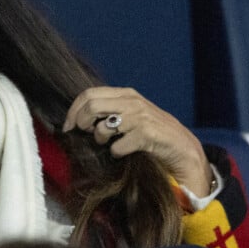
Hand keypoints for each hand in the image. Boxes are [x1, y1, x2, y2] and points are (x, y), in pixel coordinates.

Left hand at [63, 87, 212, 196]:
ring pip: (102, 126)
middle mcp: (132, 101)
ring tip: (108, 143)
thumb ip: (110, 111)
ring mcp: (139, 117)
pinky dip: (116, 153)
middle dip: (82, 124)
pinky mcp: (146, 134)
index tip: (68, 127)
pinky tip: (124, 152)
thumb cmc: (151, 133)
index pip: (88, 94)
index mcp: (125, 94)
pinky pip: (117, 147)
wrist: (180, 146)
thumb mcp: (130, 115)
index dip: (73, 111)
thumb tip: (78, 118)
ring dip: (100, 139)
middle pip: (91, 106)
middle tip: (86, 135)